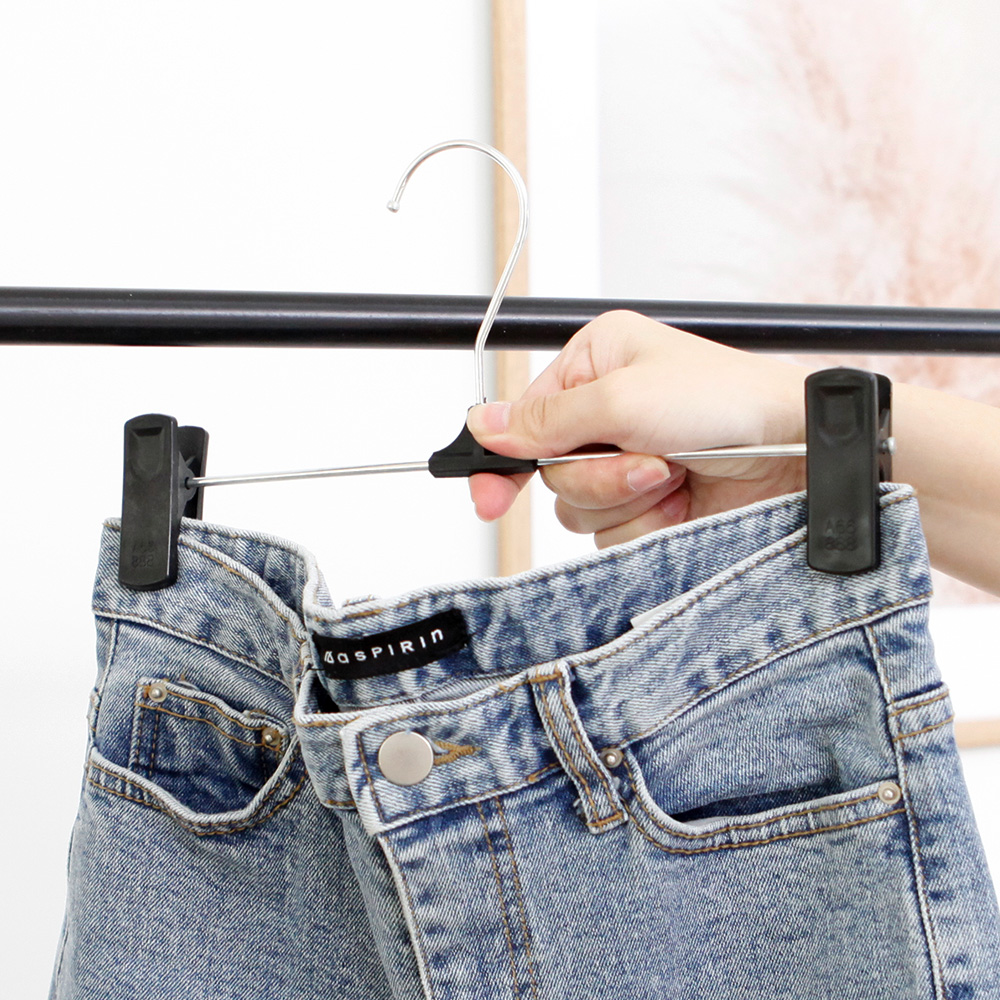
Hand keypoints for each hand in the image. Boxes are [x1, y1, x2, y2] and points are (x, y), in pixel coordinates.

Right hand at [467, 310, 807, 547]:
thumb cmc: (727, 400)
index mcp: (594, 365)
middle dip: (598, 476)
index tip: (489, 498)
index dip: (502, 461)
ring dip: (626, 498)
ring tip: (672, 474)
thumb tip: (484, 425)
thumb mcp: (622, 398)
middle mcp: (606, 412)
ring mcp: (627, 460)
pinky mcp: (650, 501)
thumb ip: (545, 420)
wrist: (795, 450)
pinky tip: (682, 499)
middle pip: (550, 472)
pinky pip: (613, 532)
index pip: (523, 420)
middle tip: (645, 462)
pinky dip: (646, 523)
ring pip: (579, 508)